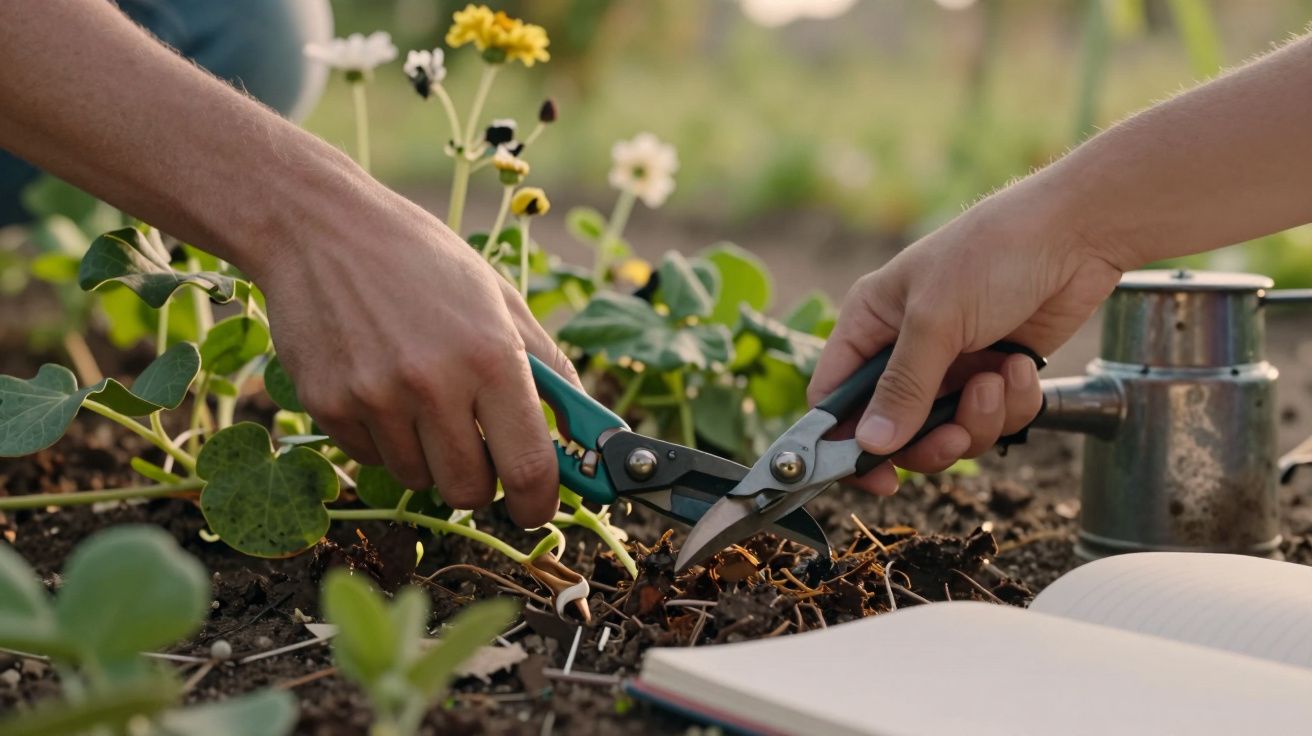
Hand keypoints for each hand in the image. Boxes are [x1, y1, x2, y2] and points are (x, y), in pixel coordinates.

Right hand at [256, 189, 576, 527]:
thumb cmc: (421, 259)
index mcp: (491, 355)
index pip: (528, 467)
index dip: (538, 502)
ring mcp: (375, 398)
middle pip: (469, 491)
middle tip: (475, 445)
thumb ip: (548, 368)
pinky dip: (382, 437)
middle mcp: (433, 383)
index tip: (537, 507)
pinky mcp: (328, 406)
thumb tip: (587, 432)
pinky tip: (377, 382)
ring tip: (418, 394)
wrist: (319, 227)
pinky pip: (370, 458)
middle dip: (481, 481)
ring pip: (418, 478)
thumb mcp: (500, 299)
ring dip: (427, 455)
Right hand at [808, 182, 1124, 494]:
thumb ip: (903, 387)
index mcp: (870, 324)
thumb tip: (870, 445)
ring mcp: (950, 365)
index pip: (834, 398)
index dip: (846, 442)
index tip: (876, 475)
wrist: (1076, 233)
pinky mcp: (994, 375)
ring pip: (947, 431)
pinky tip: (1020, 366)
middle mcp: (904, 349)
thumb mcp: (936, 321)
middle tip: (956, 437)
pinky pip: (993, 420)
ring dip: (979, 417)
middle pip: (895, 430)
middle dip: (930, 440)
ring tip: (998, 379)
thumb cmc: (992, 253)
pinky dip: (1012, 403)